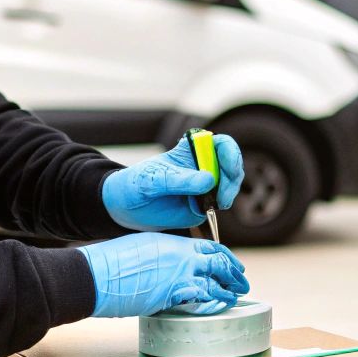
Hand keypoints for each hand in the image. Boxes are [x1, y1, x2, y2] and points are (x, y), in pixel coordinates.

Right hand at [78, 232, 248, 317]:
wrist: (97, 273)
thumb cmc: (111, 264)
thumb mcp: (141, 249)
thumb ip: (161, 256)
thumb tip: (169, 268)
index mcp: (172, 242)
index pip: (209, 247)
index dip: (225, 256)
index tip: (233, 265)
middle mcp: (180, 254)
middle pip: (218, 262)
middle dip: (234, 273)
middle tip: (242, 283)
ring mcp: (178, 273)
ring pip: (215, 279)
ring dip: (229, 289)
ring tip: (236, 296)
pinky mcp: (172, 293)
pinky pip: (202, 297)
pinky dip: (214, 301)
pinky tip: (220, 305)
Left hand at [101, 134, 244, 230]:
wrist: (125, 208)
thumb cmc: (135, 184)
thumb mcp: (151, 181)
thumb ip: (178, 181)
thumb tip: (208, 181)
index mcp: (190, 150)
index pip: (219, 144)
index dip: (230, 153)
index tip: (229, 167)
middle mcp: (201, 166)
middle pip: (231, 165)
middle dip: (232, 179)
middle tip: (222, 197)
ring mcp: (204, 186)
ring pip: (230, 185)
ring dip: (228, 194)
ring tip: (216, 205)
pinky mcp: (203, 205)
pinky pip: (219, 204)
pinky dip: (220, 207)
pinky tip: (209, 212)